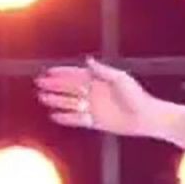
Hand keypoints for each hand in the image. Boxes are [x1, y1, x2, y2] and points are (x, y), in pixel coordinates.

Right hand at [36, 57, 156, 136]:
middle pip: (69, 88)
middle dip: (54, 85)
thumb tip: (88, 61)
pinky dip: (65, 117)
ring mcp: (93, 107)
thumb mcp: (120, 79)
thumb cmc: (136, 96)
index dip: (61, 73)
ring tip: (42, 98)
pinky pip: (76, 119)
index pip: (75, 75)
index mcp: (98, 81)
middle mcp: (93, 93)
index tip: (48, 71)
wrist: (145, 117)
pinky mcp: (95, 122)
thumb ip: (103, 71)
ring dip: (56, 100)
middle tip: (39, 83)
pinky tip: (53, 115)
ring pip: (69, 103)